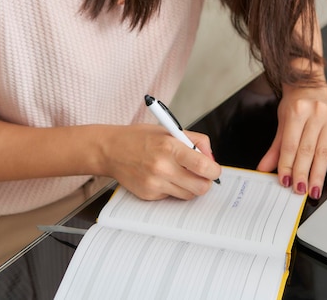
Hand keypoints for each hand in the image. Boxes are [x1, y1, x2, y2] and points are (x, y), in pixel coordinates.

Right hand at [98, 123, 220, 200]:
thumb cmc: (141, 138)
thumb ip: (196, 141)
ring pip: (188, 195)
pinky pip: (172, 197)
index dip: (214, 170)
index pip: (202, 165)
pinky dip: (174, 188)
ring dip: (191, 186)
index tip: (215, 169)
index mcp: (170, 147)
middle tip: (203, 175)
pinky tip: (164, 176)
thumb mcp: (170, 130)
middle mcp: (162, 167)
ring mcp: (155, 183)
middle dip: (206, 182)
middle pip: (200, 187)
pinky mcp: (148, 195)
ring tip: (182, 173)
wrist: (112, 150)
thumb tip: (211, 158)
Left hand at [256, 89, 326, 198]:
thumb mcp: (282, 123)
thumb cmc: (295, 107)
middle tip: (299, 190)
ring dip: (318, 175)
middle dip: (303, 173)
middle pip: (307, 150)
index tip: (285, 181)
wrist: (310, 89)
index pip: (291, 144)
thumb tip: (264, 168)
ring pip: (324, 153)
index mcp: (297, 110)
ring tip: (313, 190)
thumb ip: (275, 149)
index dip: (288, 165)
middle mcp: (316, 113)